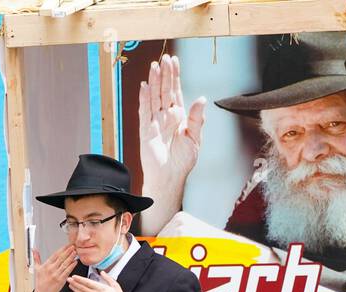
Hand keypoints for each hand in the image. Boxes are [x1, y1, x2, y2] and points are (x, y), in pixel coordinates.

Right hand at [31, 243, 78, 291]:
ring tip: (75, 252)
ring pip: (65, 264)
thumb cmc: (40, 282)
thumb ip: (36, 258)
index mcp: (46, 265)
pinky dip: (72, 266)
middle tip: (73, 246)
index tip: (67, 245)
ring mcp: (56, 275)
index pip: (55, 255)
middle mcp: (51, 269)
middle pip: (61, 258)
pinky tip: (75, 262)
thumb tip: (34, 250)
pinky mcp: (61, 280)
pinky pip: (67, 272)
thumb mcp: (37, 269)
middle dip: (68, 251)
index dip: (62, 249)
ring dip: (71, 257)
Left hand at [67, 271, 128, 291]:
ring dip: (75, 289)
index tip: (74, 276)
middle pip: (82, 288)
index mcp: (101, 288)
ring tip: (70, 285)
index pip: (87, 282)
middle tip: (68, 279)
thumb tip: (102, 272)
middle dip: (74, 283)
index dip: (79, 279)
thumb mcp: (115, 286)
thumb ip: (108, 278)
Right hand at [137, 54, 205, 232]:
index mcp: (179, 115)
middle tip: (165, 58)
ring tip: (154, 67)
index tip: (174, 61)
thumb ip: (197, 119)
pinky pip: (144, 111)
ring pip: (154, 97)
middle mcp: (166, 115)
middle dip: (165, 74)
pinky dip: (144, 99)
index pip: (175, 91)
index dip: (174, 76)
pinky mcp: (146, 130)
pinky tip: (144, 86)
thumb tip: (201, 99)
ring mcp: (155, 122)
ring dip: (154, 82)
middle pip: (164, 90)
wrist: (169, 177)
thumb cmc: (183, 161)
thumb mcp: (195, 138)